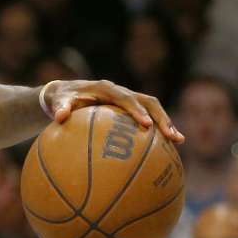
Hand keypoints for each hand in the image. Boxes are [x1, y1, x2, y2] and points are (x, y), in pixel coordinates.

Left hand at [43, 79, 183, 142]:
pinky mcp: (131, 108)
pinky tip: (167, 148)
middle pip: (148, 101)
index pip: (125, 98)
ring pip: (153, 108)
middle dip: (161, 117)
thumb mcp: (59, 102)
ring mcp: (128, 99)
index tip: (145, 124)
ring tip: (178, 141)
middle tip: (171, 135)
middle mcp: (121, 92)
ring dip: (166, 123)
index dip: (137, 110)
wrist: (66, 92)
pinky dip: (158, 130)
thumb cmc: (62, 99)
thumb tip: (59, 117)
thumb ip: (60, 108)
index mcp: (107, 89)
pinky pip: (148, 117)